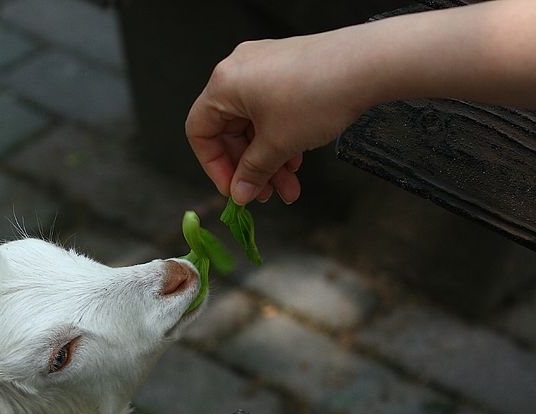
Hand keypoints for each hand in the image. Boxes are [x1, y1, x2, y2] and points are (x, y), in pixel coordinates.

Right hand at [185, 33, 370, 204]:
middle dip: (249, 167)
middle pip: (229, 130)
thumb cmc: (317, 96)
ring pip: (254, 125)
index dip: (214, 166)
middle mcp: (239, 71)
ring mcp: (265, 68)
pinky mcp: (288, 70)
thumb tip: (239, 193)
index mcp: (224, 84)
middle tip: (264, 194)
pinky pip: (271, 112)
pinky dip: (280, 139)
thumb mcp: (277, 144)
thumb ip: (252, 172)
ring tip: (288, 186)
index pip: (200, 132)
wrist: (369, 64)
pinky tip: (297, 160)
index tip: (234, 188)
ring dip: (268, 159)